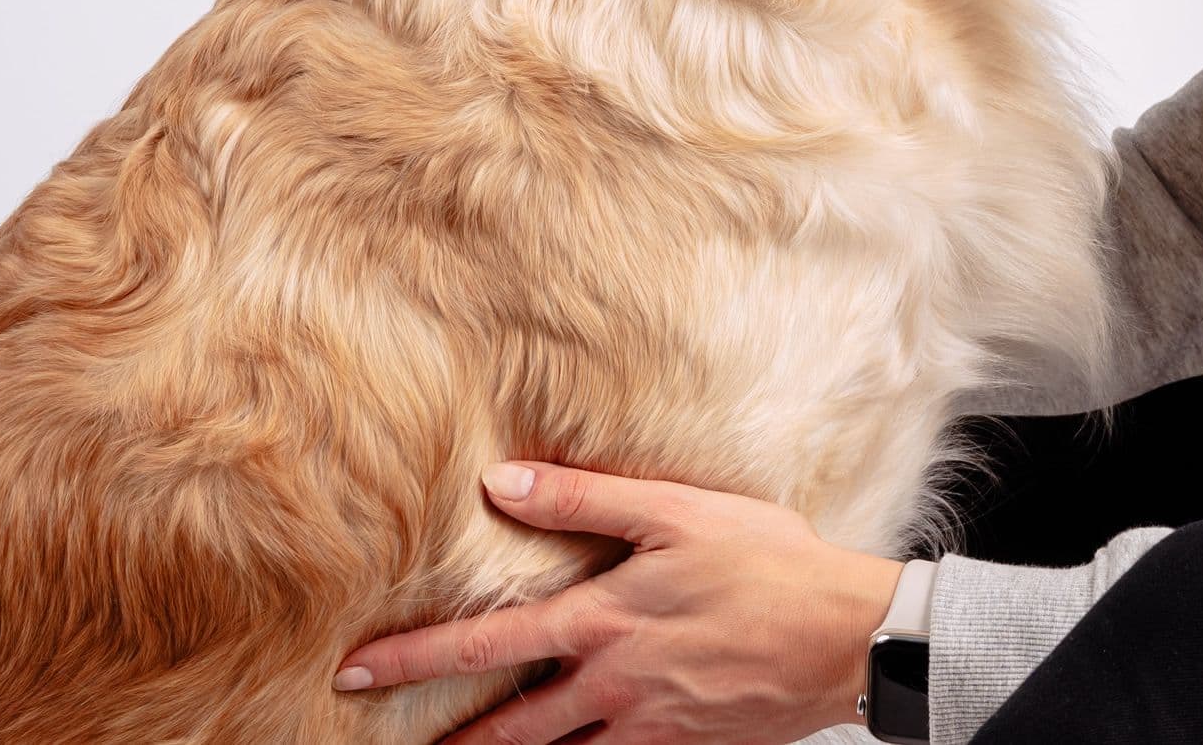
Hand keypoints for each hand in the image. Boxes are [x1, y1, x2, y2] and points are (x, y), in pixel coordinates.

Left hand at [333, 461, 904, 744]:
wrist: (848, 637)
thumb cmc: (770, 564)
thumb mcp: (679, 512)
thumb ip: (587, 500)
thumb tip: (504, 483)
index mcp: (603, 622)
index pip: (486, 646)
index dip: (413, 661)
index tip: (355, 674)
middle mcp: (613, 685)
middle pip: (508, 728)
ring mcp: (649, 726)